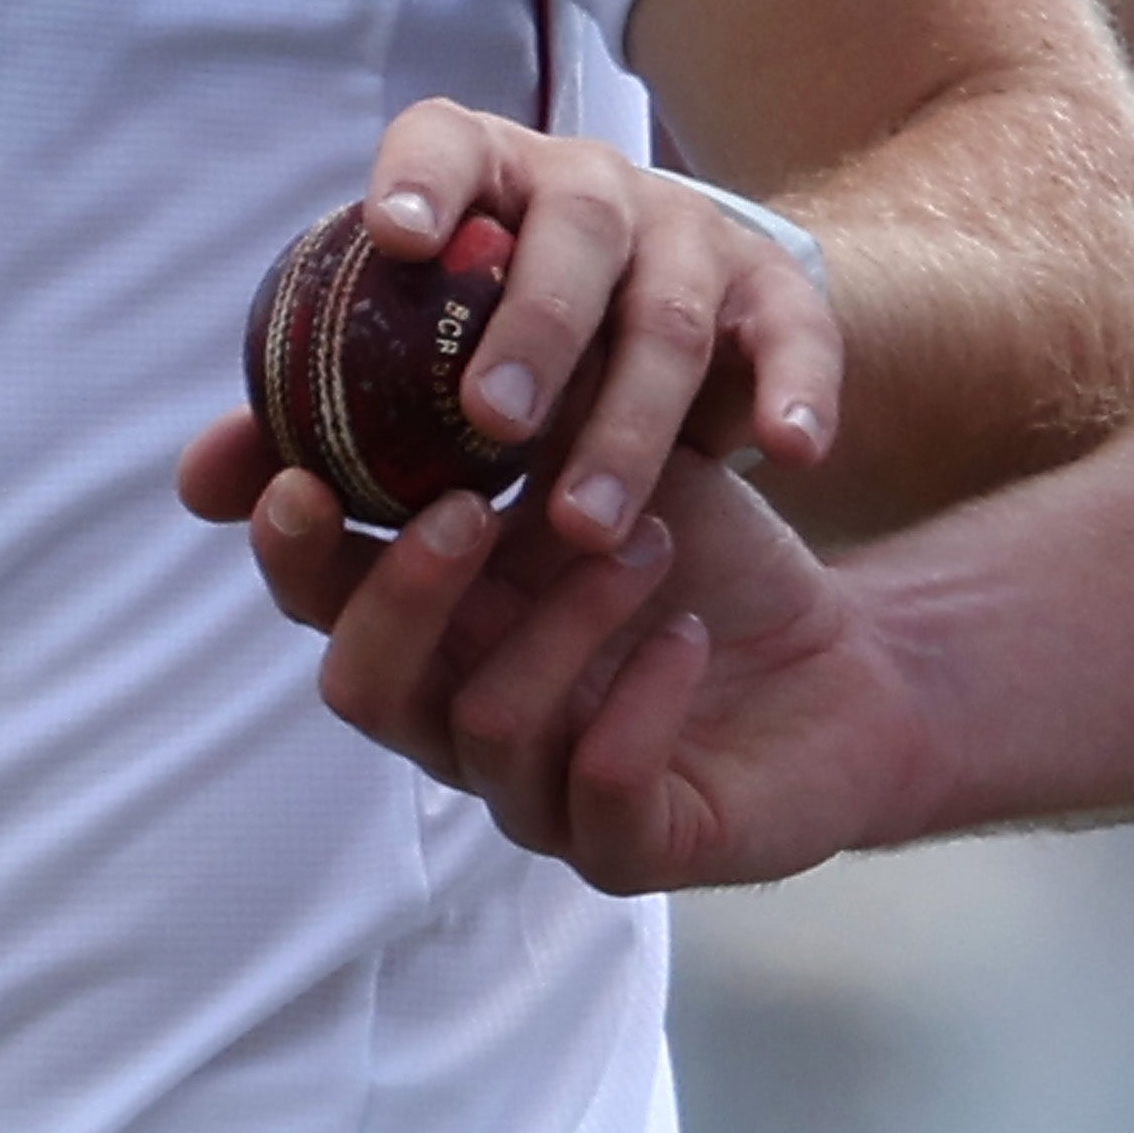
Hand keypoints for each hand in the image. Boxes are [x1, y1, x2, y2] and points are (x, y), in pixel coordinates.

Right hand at [207, 423, 930, 891]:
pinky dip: (639, 706)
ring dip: (566, 621)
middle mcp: (459, 717)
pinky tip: (688, 637)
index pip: (319, 601)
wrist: (841, 657)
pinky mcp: (629, 848)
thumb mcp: (605, 450)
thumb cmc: (699, 551)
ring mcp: (538, 793)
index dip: (292, 552)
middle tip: (470, 511)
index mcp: (434, 621)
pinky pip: (600, 795)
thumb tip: (421, 284)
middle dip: (404, 594)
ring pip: (490, 727)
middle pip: (365, 687)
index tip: (299, 478)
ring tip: (650, 543)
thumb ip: (507, 406)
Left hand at [356, 105, 845, 558]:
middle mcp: (590, 188)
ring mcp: (689, 235)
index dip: (424, 177)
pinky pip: (796, 334)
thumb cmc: (502, 344)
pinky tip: (790, 454)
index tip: (396, 237)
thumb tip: (207, 481)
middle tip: (490, 424)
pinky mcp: (773, 292)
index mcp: (486, 180)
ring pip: (667, 311)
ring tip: (585, 522)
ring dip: (630, 418)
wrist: (678, 326)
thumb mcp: (416, 373)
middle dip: (534, 328)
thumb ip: (311, 421)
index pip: (448, 140)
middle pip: (571, 233)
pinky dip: (798, 388)